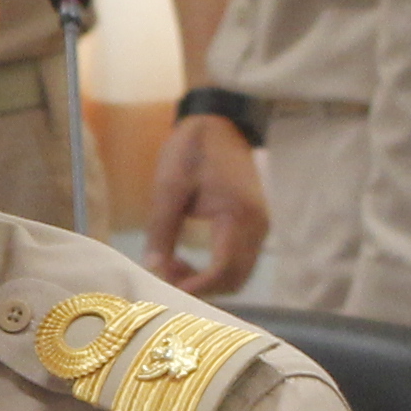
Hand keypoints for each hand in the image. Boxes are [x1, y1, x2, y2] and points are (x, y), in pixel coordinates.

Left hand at [145, 109, 265, 294]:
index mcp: (238, 215)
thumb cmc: (193, 149)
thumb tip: (152, 268)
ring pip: (238, 275)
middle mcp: (256, 227)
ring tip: (171, 265)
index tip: (166, 289)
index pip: (223, 270)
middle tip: (164, 275)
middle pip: (235, 280)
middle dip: (200, 287)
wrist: (220, 122)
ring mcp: (259, 227)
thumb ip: (161, 229)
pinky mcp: (253, 226)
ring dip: (206, 281)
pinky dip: (213, 270)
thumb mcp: (169, 186)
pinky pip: (238, 262)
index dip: (196, 287)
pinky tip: (185, 259)